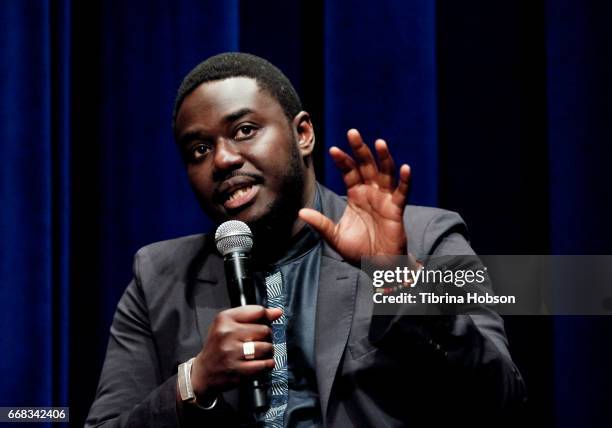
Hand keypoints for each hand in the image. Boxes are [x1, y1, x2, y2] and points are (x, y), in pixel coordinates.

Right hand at [190, 305, 281, 397]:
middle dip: (266, 336)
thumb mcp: (228, 324)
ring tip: (259, 353)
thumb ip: (253, 315)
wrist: (203, 372)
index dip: (266, 318)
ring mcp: (232, 353)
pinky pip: (264, 364)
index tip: (265, 323)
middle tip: (257, 341)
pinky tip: (262, 363)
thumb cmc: (219, 345)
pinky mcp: (238, 370)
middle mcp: (227, 334)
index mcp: (224, 319)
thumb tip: (278, 312)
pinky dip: (268, 364)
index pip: (258, 311)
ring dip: (268, 351)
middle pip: (265, 330)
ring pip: (267, 347)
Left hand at [299, 129, 410, 263]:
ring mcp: (384, 199)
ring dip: (383, 158)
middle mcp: (370, 192)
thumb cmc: (357, 250)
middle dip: (360, 149)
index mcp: (355, 195)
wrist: (377, 265)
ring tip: (379, 143)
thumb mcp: (334, 236)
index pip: (348, 172)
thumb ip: (321, 223)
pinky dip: (405, 180)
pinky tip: (405, 168)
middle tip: (352, 132)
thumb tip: (301, 212)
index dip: (342, 161)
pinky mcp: (396, 209)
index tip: (333, 150)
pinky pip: (402, 192)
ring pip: (385, 173)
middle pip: (366, 166)